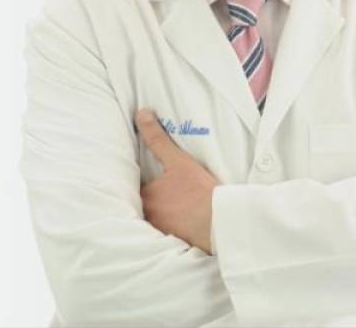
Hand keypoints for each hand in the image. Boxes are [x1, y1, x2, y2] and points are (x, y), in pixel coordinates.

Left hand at [135, 108, 219, 254]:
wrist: (219, 222)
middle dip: (149, 200)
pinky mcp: (176, 241)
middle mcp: (149, 216)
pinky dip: (172, 227)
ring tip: (171, 207)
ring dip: (160, 214)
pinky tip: (182, 222)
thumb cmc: (198, 191)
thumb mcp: (178, 160)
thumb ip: (157, 138)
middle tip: (162, 193)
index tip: (150, 179)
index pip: (135, 187)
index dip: (143, 182)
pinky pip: (168, 232)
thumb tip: (141, 114)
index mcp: (147, 196)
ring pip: (155, 219)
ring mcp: (162, 231)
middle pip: (144, 205)